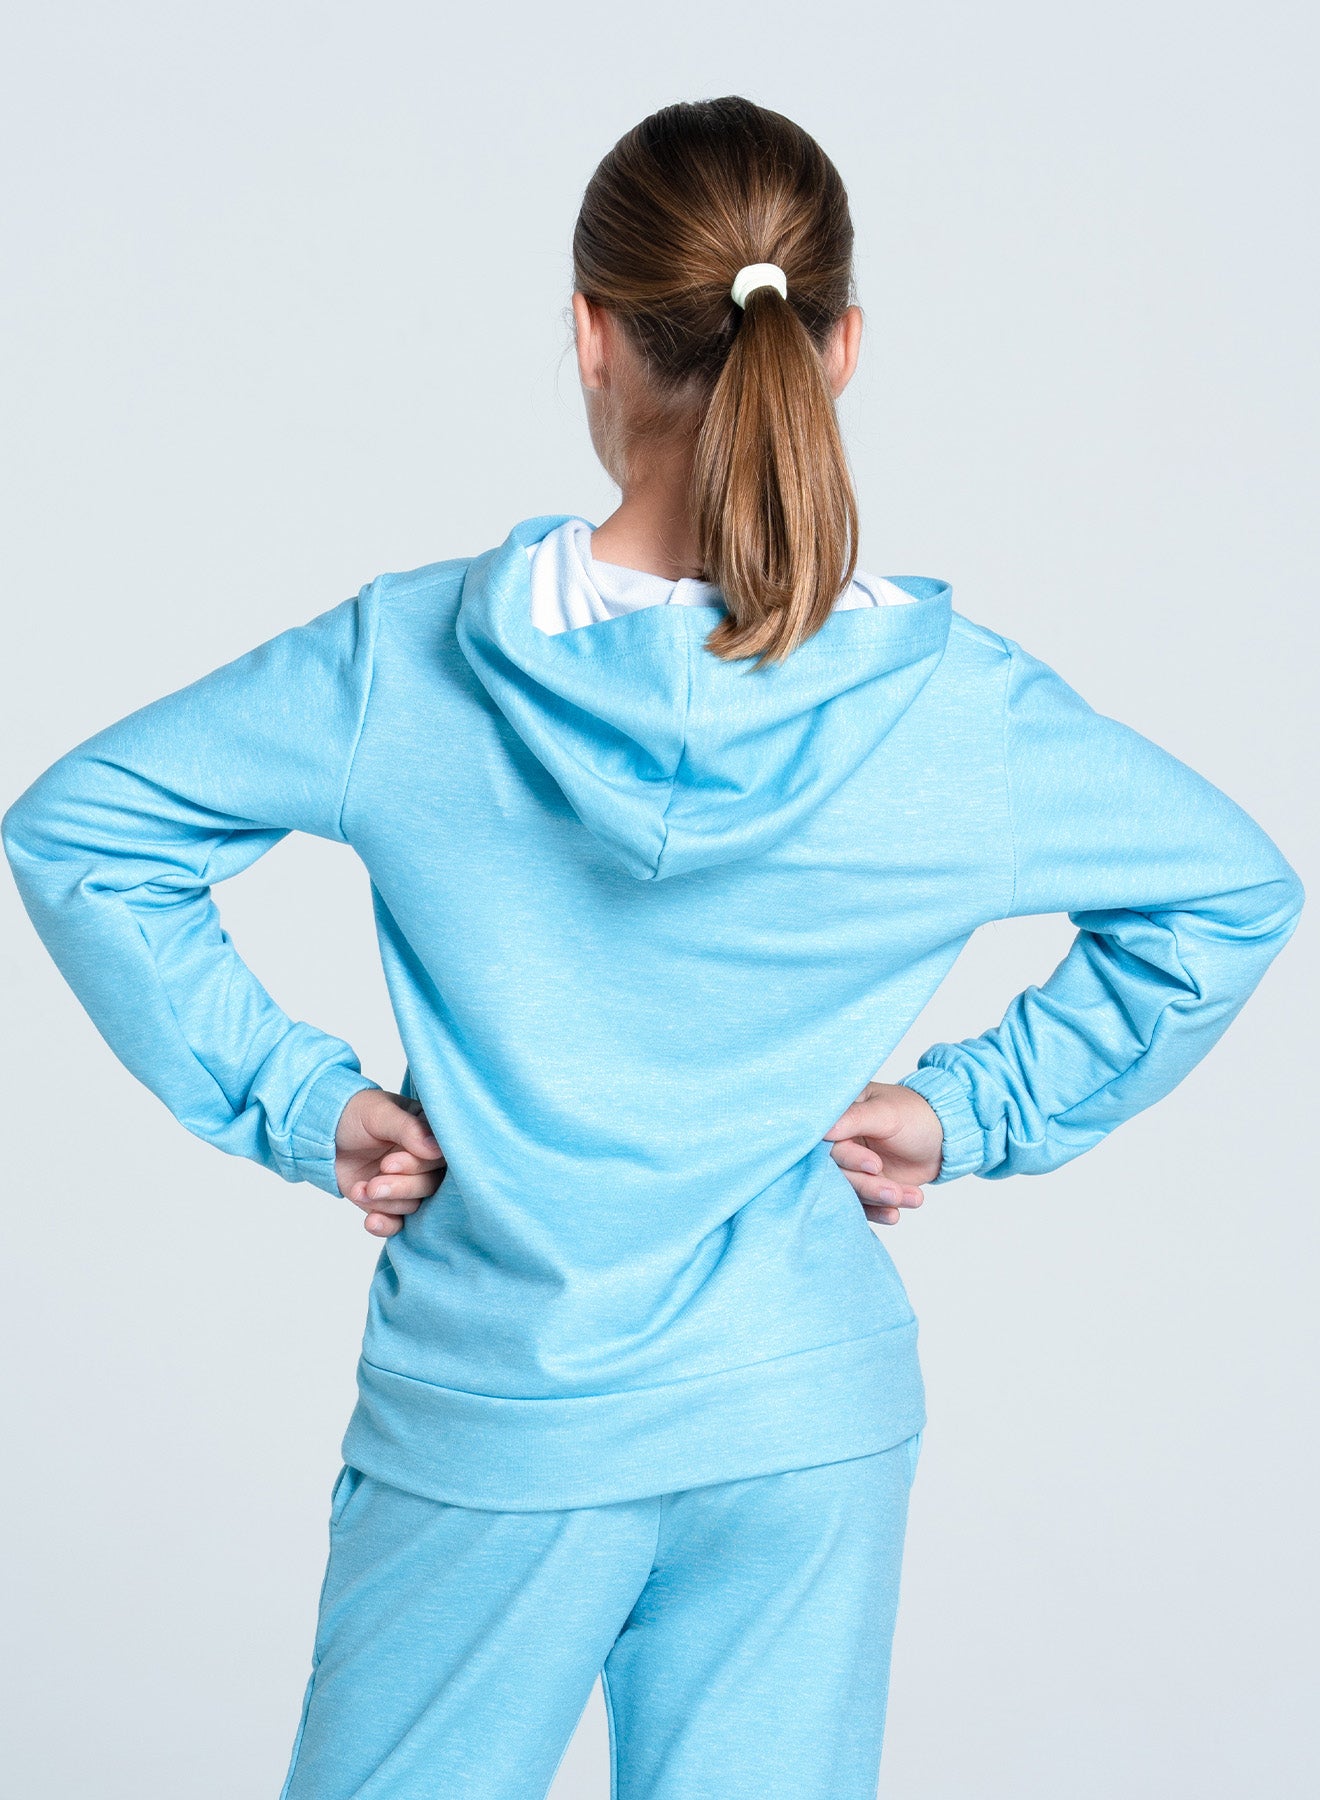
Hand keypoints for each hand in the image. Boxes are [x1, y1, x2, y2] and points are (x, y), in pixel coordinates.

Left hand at [334, 1088, 446, 1237]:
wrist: (324, 1132)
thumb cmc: (356, 1113)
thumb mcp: (380, 1114)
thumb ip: (409, 1129)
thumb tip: (436, 1149)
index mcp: (428, 1134)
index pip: (440, 1157)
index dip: (418, 1165)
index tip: (388, 1163)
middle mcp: (423, 1161)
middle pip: (429, 1185)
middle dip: (399, 1187)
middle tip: (373, 1183)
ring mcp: (406, 1183)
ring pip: (413, 1205)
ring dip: (385, 1202)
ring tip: (360, 1190)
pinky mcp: (388, 1202)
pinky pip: (397, 1222)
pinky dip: (386, 1225)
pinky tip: (371, 1221)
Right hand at [823, 1081, 942, 1225]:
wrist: (942, 1137)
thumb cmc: (915, 1115)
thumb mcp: (887, 1113)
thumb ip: (855, 1119)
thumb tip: (824, 1130)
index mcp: (840, 1116)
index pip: (828, 1143)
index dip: (848, 1158)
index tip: (875, 1166)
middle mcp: (840, 1142)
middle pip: (839, 1172)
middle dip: (868, 1185)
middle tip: (893, 1191)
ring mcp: (851, 1167)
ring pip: (853, 1191)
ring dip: (880, 1198)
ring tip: (912, 1197)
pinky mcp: (864, 1186)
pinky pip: (863, 1205)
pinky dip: (879, 1211)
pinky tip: (894, 1215)